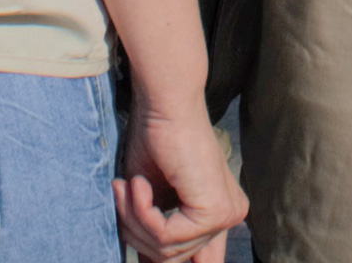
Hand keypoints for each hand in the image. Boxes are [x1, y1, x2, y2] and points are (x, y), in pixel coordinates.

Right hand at [114, 95, 245, 261]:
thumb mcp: (152, 199)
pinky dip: (141, 212)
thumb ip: (159, 233)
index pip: (203, 261)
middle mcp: (230, 215)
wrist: (164, 104)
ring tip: (128, 185)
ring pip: (165, 250)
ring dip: (134, 218)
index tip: (140, 255)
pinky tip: (138, 182)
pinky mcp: (215, 211)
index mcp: (219, 213)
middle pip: (170, 258)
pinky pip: (165, 236)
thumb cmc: (153, 141)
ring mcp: (226, 214)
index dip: (160, 259)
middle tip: (121, 193)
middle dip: (135, 230)